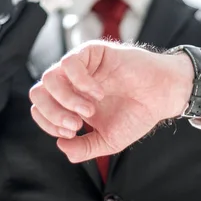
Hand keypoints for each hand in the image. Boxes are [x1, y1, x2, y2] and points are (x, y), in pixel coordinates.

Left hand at [29, 41, 195, 162]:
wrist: (163, 96)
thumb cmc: (138, 114)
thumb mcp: (108, 141)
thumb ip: (84, 148)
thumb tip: (61, 146)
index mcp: (70, 102)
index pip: (40, 109)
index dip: (49, 124)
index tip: (73, 133)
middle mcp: (71, 83)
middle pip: (38, 93)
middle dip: (52, 114)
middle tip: (76, 125)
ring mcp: (81, 67)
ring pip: (49, 77)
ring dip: (66, 99)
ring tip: (89, 110)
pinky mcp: (93, 52)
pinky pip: (70, 62)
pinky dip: (80, 82)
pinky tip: (98, 93)